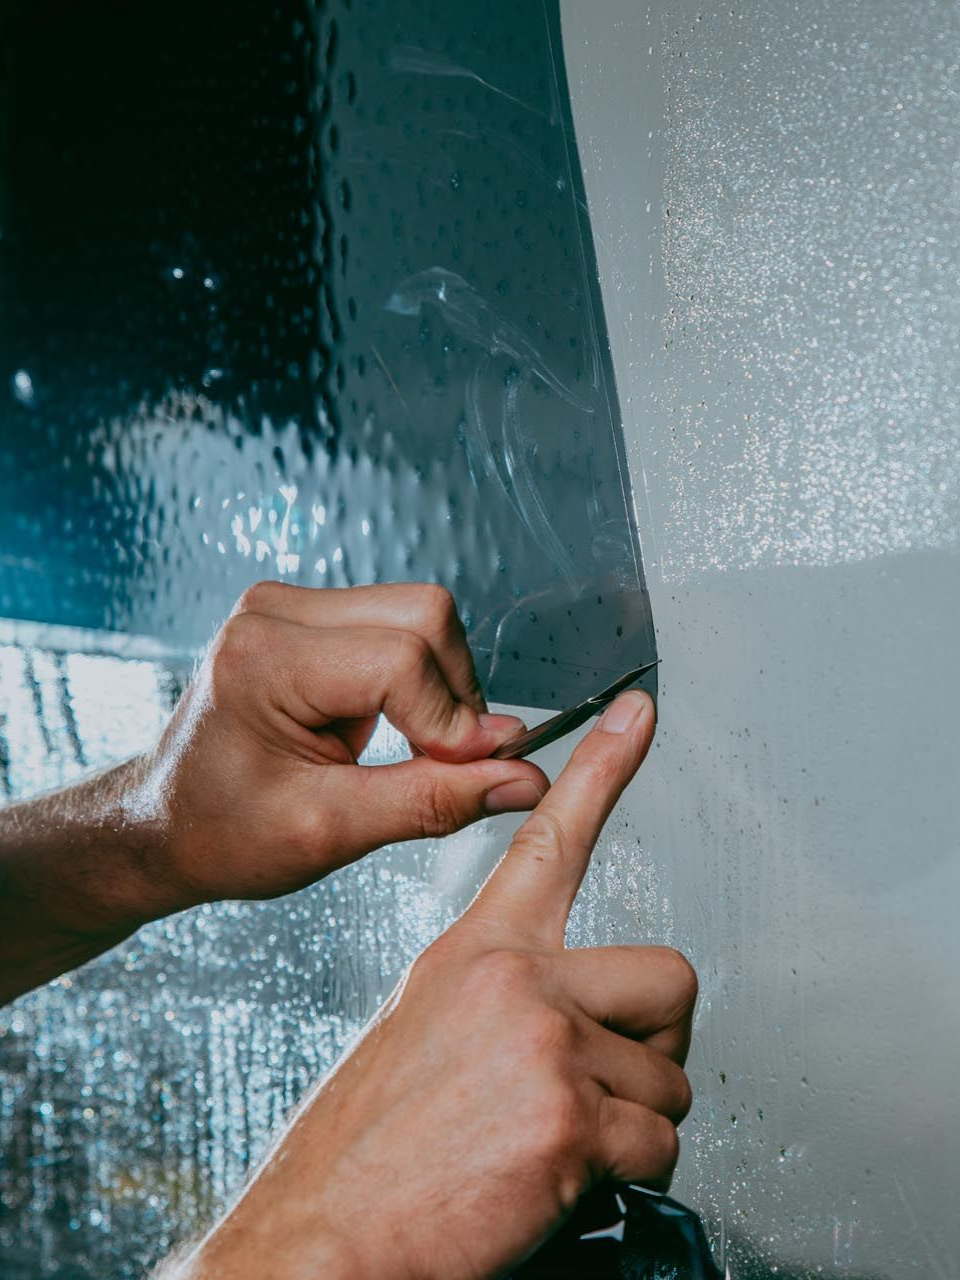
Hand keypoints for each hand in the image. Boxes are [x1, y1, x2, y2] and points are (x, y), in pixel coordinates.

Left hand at [127, 581, 549, 919]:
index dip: (450, 723)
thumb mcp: (330, 831)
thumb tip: (520, 777)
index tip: (466, 776)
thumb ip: (433, 800)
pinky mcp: (310, 613)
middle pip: (425, 615)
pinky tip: (389, 725)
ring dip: (439, 686)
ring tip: (406, 748)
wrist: (167, 822)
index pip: (402, 660)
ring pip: (422, 614)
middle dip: (454, 695)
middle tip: (442, 763)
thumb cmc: (223, 832)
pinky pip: (401, 623)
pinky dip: (418, 679)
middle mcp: (274, 612)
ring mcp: (291, 604)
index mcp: (264, 658)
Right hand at [175, 687, 697, 1279]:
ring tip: (555, 1143)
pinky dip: (626, 1176)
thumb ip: (506, 999)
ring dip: (633, 1122)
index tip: (640, 712)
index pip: (551, 836)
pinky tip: (559, 1182)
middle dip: (656, 1040)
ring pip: (671, 1077)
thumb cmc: (368, 1146)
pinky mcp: (570, 1117)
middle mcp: (515, 980)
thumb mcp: (426, 1031)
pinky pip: (660, 1145)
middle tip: (602, 1082)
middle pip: (670, 975)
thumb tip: (579, 1020)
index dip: (603, 767)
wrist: (319, 1237)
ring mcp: (545, 1042)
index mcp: (477, 950)